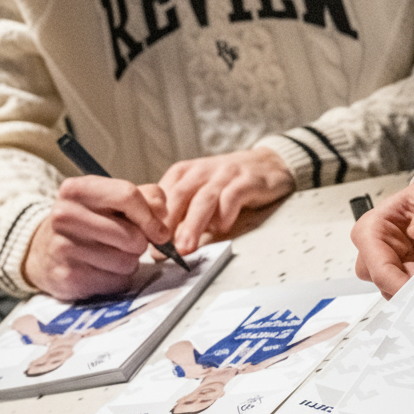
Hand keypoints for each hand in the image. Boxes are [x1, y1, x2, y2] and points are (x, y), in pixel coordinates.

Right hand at [22, 176, 170, 299]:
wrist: (43, 250)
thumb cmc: (86, 221)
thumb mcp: (110, 199)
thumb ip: (145, 198)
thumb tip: (162, 215)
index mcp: (77, 190)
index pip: (127, 196)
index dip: (151, 216)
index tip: (158, 230)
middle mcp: (65, 215)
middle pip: (132, 235)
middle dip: (139, 243)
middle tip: (128, 242)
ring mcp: (63, 247)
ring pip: (126, 261)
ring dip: (129, 261)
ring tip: (111, 254)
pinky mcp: (67, 276)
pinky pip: (115, 282)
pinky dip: (117, 278)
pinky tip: (101, 269)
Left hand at [159, 148, 294, 253]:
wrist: (267, 164)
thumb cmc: (227, 185)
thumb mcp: (198, 195)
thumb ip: (180, 217)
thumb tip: (159, 249)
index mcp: (183, 174)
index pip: (160, 195)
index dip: (151, 219)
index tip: (146, 242)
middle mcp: (201, 171)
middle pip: (179, 197)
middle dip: (168, 225)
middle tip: (161, 250)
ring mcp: (225, 174)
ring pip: (204, 199)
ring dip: (193, 225)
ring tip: (186, 247)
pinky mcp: (247, 180)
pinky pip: (232, 195)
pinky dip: (225, 213)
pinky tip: (222, 227)